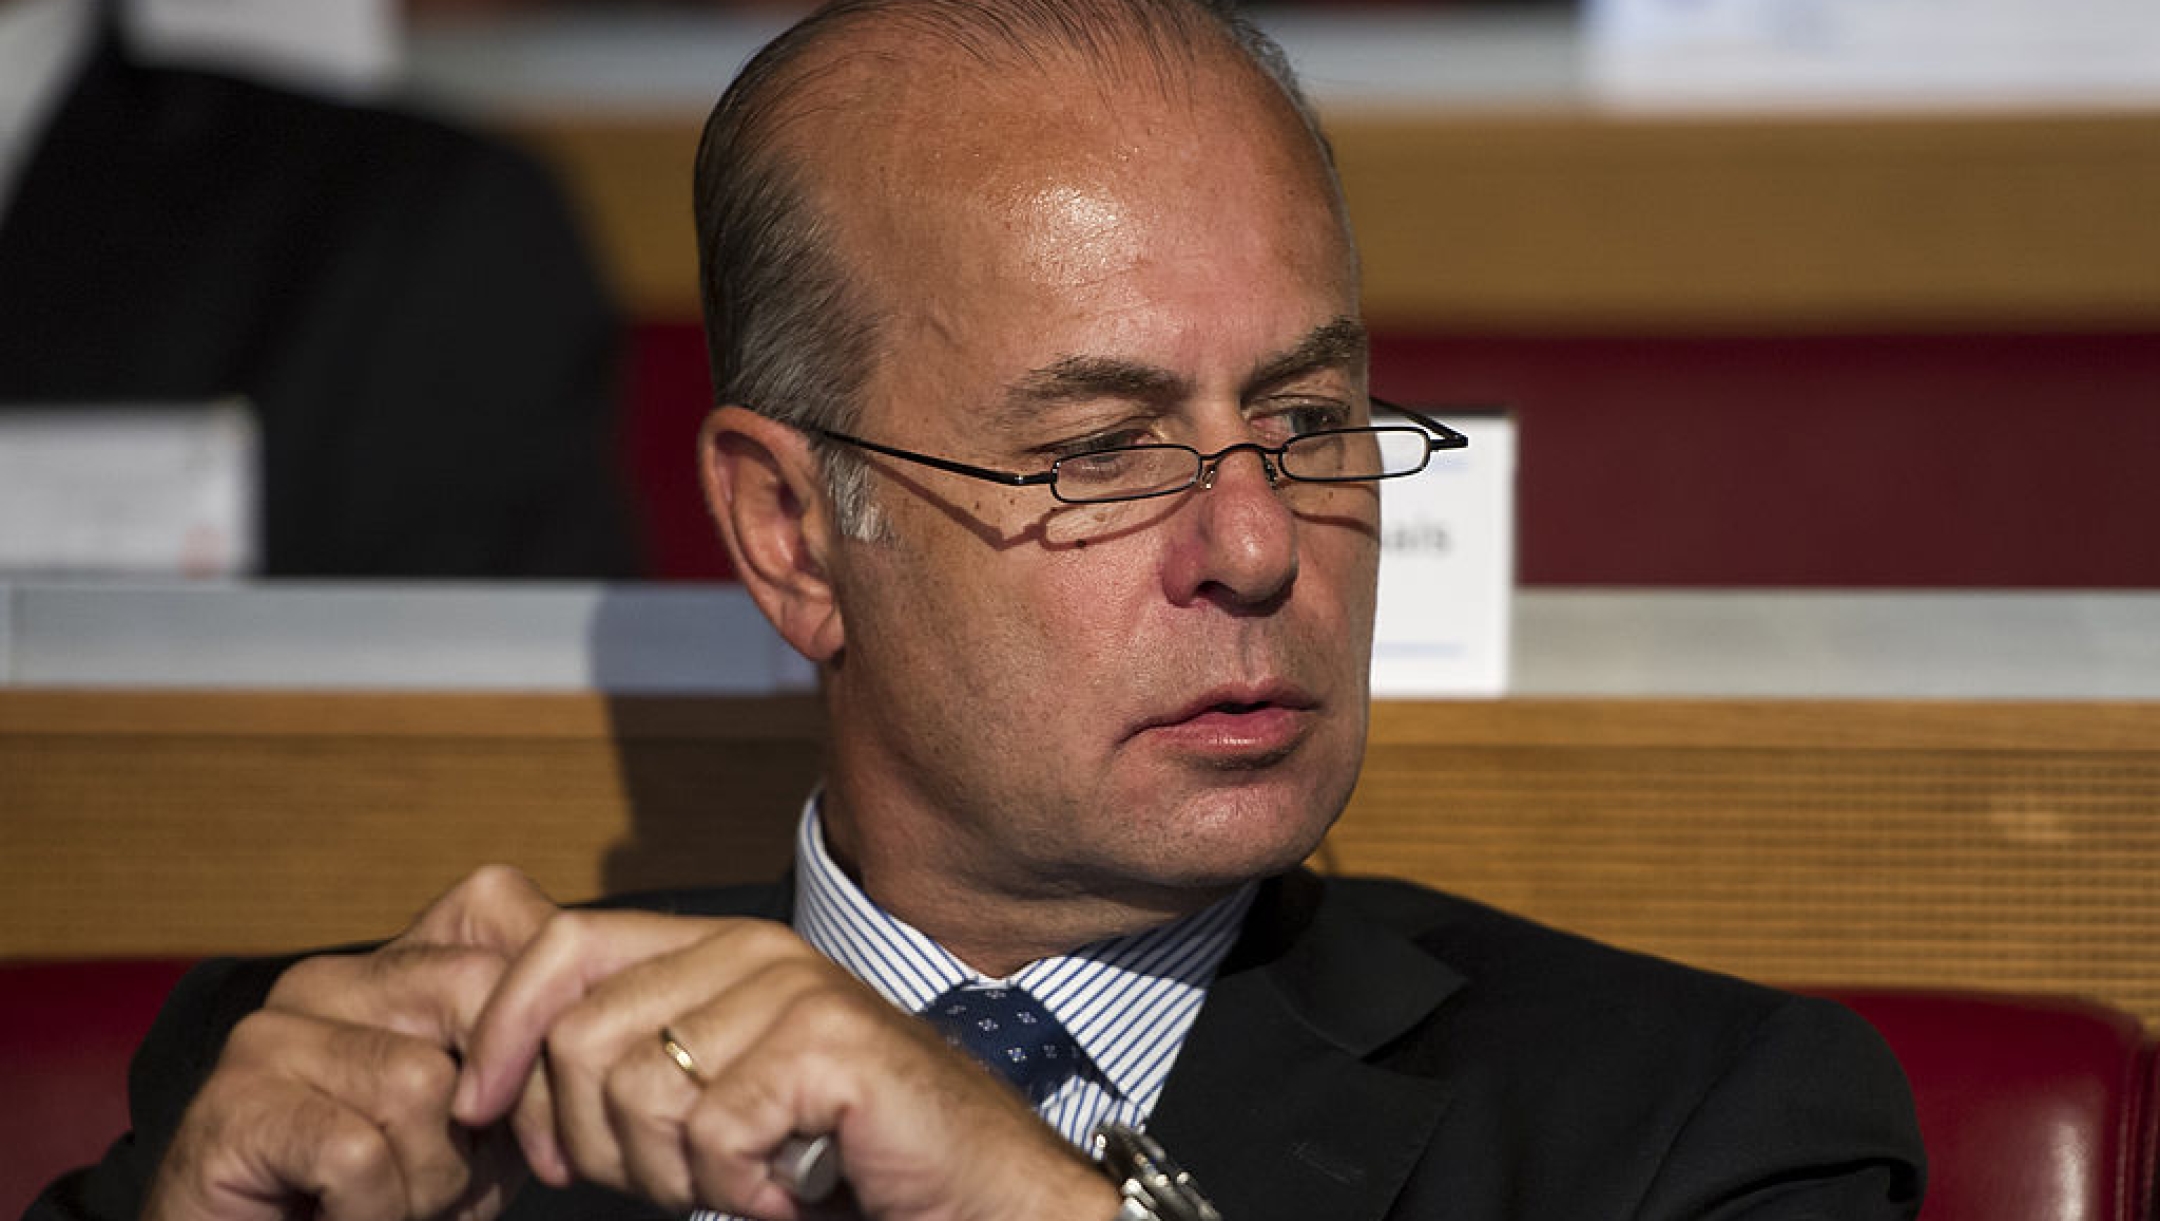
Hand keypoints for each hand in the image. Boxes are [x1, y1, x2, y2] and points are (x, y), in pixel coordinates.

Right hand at [144, 866, 559, 1220]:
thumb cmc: (389, 1201)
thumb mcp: (489, 1125)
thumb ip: (532, 1058)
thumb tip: (592, 1023)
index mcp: (391, 966)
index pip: (497, 908)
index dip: (544, 1009)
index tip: (551, 1122)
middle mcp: (326, 980)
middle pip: (473, 988)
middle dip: (497, 1106)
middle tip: (460, 1179)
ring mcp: (270, 1036)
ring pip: (421, 1082)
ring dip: (428, 1178)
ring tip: (389, 1203)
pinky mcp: (231, 1107)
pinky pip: (357, 1152)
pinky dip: (373, 1210)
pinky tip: (339, 1217)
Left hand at [453, 911, 1117, 1220]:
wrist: (973, 1187)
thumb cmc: (839, 1149)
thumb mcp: (709, 1093)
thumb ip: (624, 1061)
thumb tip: (491, 1078)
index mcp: (712, 948)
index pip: (561, 945)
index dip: (502, 1031)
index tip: (482, 1113)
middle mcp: (750, 951)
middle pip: (581, 1041)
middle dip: (599, 1146)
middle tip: (678, 1182)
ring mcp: (792, 989)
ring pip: (640, 1097)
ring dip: (679, 1180)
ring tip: (745, 1181)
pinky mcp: (828, 1042)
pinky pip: (712, 1138)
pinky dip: (740, 1195)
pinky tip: (790, 1191)